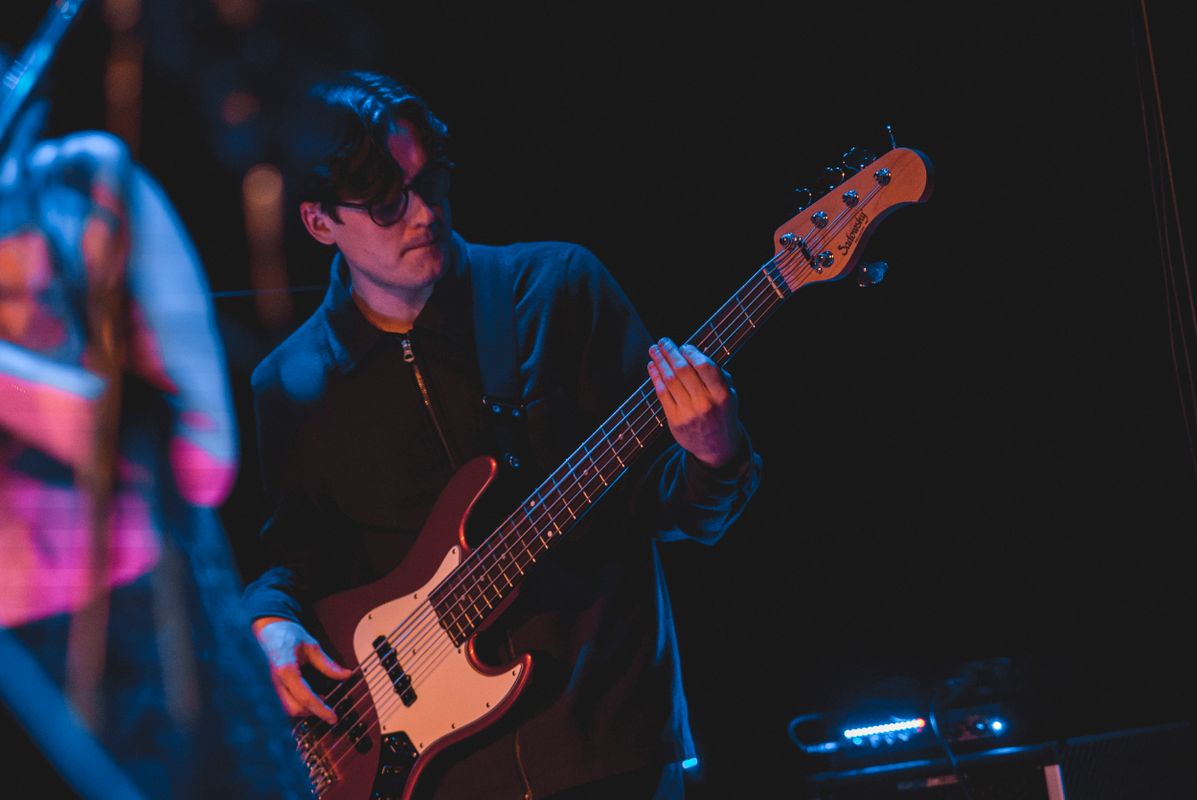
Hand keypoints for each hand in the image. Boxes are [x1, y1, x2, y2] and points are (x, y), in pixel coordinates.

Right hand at [252, 617, 352, 723]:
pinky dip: (299, 703)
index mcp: (286, 670)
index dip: (321, 710)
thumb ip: (327, 664)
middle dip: (313, 711)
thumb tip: (345, 675)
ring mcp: (273, 686)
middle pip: (295, 709)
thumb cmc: (288, 634)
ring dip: (306, 708)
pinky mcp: (274, 687)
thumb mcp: (311, 646)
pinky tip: (310, 696)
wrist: (269, 629)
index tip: (333, 717)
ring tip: (321, 699)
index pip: (305, 697)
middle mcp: (276, 682)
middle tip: (329, 708)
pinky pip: (285, 702)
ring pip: (288, 708)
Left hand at [647, 338, 743, 468]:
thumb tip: (696, 354)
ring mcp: (688, 413)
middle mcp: (705, 404)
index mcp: (722, 395)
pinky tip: (652, 367)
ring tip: (654, 350)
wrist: (718, 448)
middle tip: (663, 342)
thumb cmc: (722, 415)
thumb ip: (719, 376)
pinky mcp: (675, 420)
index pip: (705, 367)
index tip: (684, 346)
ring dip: (659, 362)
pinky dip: (655, 378)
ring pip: (670, 380)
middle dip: (670, 352)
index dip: (692, 353)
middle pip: (683, 371)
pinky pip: (662, 394)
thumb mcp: (730, 396)